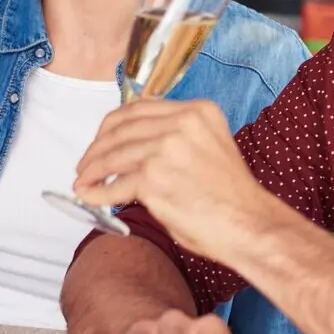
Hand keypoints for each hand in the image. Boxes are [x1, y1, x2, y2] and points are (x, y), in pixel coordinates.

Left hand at [72, 99, 267, 260]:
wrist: (251, 225)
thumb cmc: (231, 196)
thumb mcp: (207, 147)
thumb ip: (174, 137)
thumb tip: (128, 146)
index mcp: (199, 110)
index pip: (140, 108)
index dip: (112, 125)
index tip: (100, 139)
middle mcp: (182, 123)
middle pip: (122, 129)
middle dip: (97, 148)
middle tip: (84, 165)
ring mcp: (166, 149)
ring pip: (114, 155)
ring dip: (92, 170)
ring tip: (83, 182)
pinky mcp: (153, 178)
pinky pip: (116, 185)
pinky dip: (98, 193)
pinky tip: (90, 197)